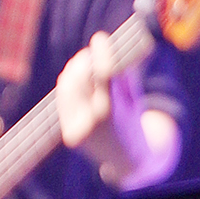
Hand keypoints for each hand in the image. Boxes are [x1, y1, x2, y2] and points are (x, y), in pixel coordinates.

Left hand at [56, 34, 155, 185]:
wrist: (129, 161)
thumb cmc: (135, 122)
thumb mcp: (135, 98)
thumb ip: (124, 75)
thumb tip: (112, 47)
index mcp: (111, 114)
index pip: (102, 75)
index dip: (101, 53)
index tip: (101, 37)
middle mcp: (90, 123)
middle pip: (79, 79)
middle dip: (84, 60)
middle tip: (92, 50)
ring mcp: (76, 130)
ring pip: (66, 88)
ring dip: (74, 70)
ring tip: (85, 62)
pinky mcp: (68, 135)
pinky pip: (64, 101)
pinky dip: (69, 85)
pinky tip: (77, 77)